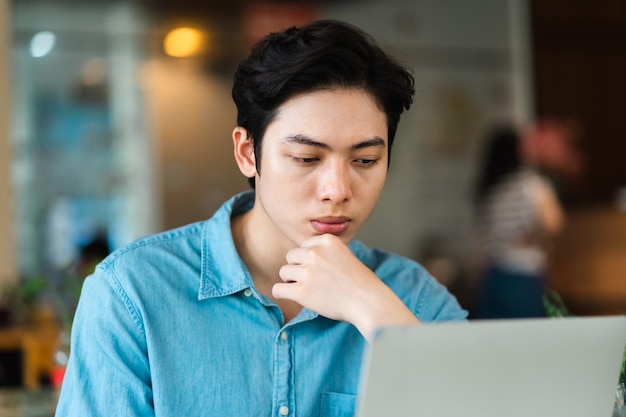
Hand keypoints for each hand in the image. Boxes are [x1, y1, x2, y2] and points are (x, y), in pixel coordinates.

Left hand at [273, 234, 419, 339]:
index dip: (309, 259)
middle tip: (313, 281)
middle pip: (291, 256)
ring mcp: (308, 272)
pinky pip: (278, 289)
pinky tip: (292, 296)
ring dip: (291, 281)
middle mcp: (315, 253)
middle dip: (298, 268)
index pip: (304, 246)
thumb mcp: (343, 254)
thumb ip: (324, 251)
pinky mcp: (302, 291)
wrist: (369, 302)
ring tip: (307, 289)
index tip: (321, 271)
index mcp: (326, 240)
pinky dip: (282, 293)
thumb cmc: (359, 282)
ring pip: (283, 271)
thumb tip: (300, 254)